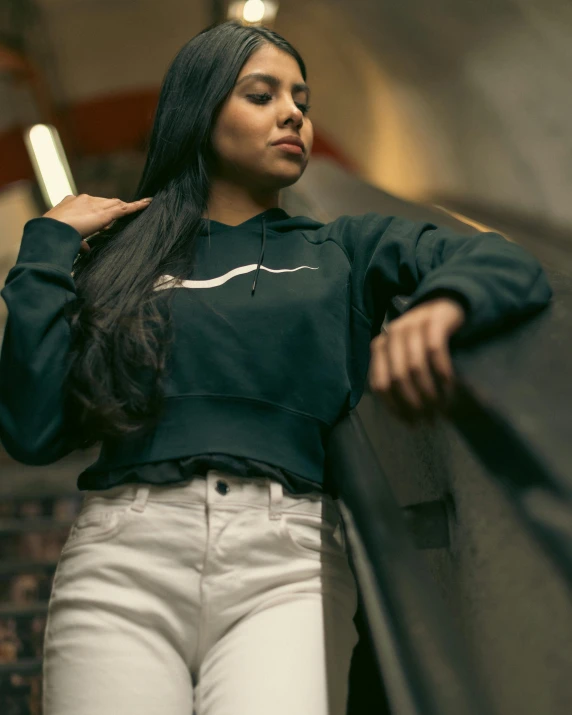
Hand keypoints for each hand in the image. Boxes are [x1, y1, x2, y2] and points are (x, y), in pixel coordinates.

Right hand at [43, 193, 153, 251]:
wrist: (52, 230)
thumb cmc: (54, 235)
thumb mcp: (66, 236)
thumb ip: (79, 241)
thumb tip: (85, 248)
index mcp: (72, 203)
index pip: (91, 204)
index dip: (99, 210)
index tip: (104, 216)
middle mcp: (85, 200)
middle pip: (106, 202)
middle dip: (114, 207)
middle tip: (125, 212)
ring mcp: (95, 204)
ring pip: (116, 204)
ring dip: (127, 207)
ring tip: (143, 205)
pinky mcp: (106, 213)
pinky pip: (125, 209)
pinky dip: (138, 206)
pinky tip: (148, 203)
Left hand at [368, 296, 465, 422]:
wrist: (448, 305)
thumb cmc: (425, 340)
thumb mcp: (406, 357)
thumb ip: (400, 378)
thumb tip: (405, 418)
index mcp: (380, 346)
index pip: (380, 384)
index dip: (394, 407)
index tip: (411, 423)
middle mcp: (393, 333)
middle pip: (398, 378)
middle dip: (414, 403)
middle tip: (430, 420)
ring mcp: (413, 323)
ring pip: (415, 367)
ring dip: (429, 392)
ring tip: (442, 410)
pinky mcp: (435, 319)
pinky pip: (436, 351)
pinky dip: (443, 373)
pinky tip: (450, 389)